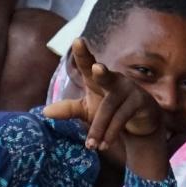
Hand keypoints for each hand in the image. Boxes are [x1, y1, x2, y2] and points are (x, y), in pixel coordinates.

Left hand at [43, 38, 164, 175]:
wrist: (139, 125)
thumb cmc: (110, 112)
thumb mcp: (88, 111)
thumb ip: (69, 109)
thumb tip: (45, 112)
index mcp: (98, 78)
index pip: (88, 64)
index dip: (83, 53)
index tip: (77, 40)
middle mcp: (114, 80)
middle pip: (106, 77)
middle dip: (102, 72)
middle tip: (96, 68)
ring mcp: (130, 90)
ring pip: (110, 109)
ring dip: (99, 128)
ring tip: (91, 146)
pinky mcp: (141, 102)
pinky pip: (122, 118)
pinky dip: (111, 133)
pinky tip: (104, 145)